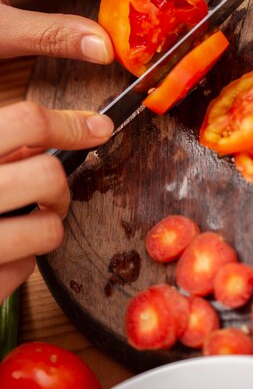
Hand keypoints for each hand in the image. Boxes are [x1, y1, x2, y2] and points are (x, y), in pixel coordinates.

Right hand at [0, 102, 113, 302]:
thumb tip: (54, 133)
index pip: (27, 121)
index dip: (71, 123)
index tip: (96, 128)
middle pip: (48, 174)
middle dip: (59, 187)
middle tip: (50, 196)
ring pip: (50, 229)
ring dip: (45, 227)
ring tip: (24, 227)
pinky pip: (26, 268)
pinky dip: (20, 261)